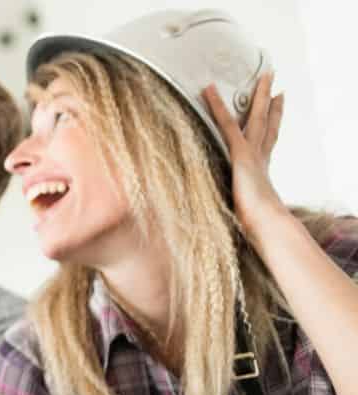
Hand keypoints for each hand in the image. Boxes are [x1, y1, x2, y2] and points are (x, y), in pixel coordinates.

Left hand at [203, 74, 287, 242]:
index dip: (274, 120)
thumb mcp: (240, 210)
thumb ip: (233, 207)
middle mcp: (259, 156)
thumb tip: (216, 219)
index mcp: (260, 169)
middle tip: (273, 81)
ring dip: (257, 93)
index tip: (279, 103)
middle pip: (266, 121)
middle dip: (270, 100)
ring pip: (255, 115)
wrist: (266, 224)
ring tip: (263, 74)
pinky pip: (225, 123)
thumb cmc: (253, 226)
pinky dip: (216, 106)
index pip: (268, 139)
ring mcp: (251, 152)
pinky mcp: (239, 153)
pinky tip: (209, 89)